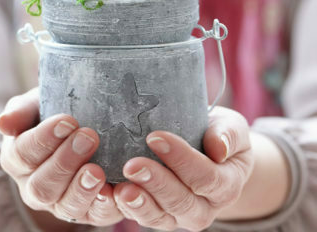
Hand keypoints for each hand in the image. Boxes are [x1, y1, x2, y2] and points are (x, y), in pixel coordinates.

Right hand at [0, 87, 122, 227]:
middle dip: (65, 162)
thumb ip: (21, 110)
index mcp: (17, 158)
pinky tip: (113, 191)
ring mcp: (60, 203)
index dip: (44, 139)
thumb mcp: (37, 103)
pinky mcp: (88, 211)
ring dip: (82, 189)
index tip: (67, 120)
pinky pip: (95, 216)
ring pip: (65, 206)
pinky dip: (104, 206)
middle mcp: (34, 187)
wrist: (82, 124)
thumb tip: (3, 123)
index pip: (23, 153)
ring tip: (97, 170)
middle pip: (42, 186)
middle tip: (88, 137)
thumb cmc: (54, 110)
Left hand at [113, 106, 253, 231]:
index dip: (181, 159)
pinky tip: (112, 193)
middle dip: (156, 182)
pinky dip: (126, 208)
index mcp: (227, 184)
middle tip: (131, 164)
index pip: (206, 176)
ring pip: (161, 216)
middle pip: (181, 201)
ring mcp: (181, 216)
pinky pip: (144, 217)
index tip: (155, 136)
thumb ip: (229, 134)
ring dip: (139, 202)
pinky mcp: (160, 216)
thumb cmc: (218, 132)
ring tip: (120, 188)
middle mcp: (206, 207)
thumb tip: (218, 148)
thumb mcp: (231, 126)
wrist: (209, 150)